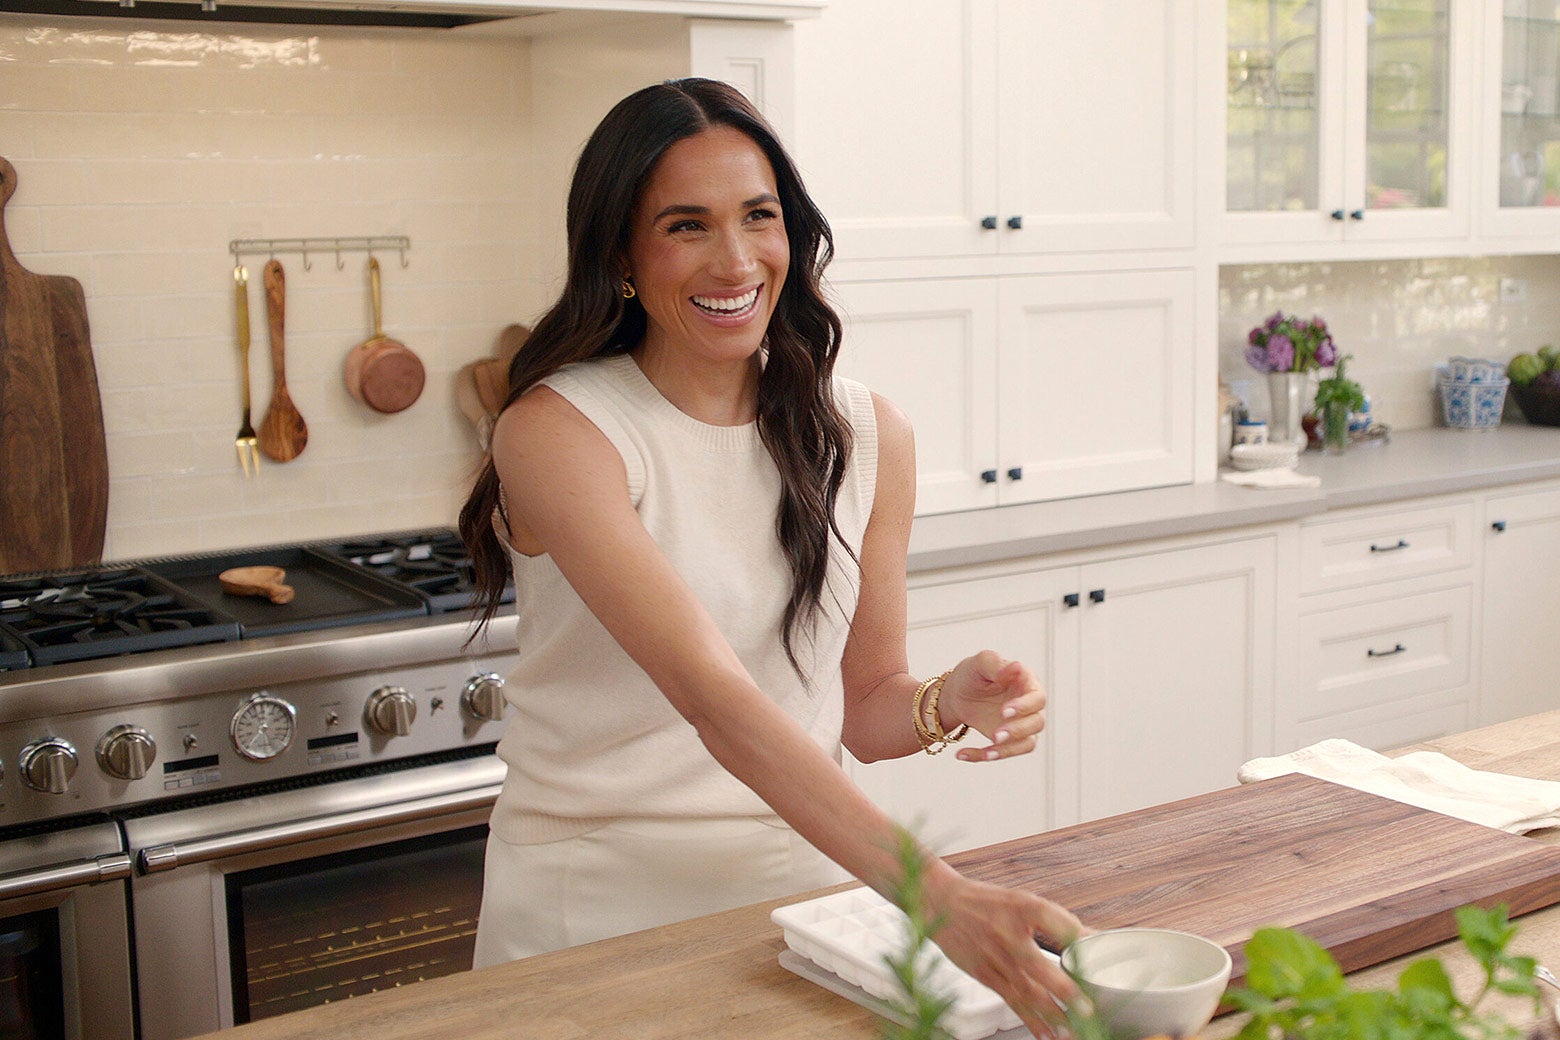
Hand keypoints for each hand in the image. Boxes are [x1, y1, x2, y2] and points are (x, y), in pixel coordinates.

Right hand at [924, 866, 1084, 1038]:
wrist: (941, 903)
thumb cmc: (987, 902)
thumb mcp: (1022, 901)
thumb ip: (1057, 921)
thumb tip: (1093, 938)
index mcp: (1022, 907)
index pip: (1055, 920)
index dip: (1078, 936)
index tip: (1099, 948)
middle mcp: (1007, 934)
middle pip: (1039, 965)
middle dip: (1064, 990)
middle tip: (1086, 1010)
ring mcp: (994, 958)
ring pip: (1026, 991)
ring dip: (1050, 1014)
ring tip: (1072, 1032)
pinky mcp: (984, 975)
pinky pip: (1011, 1001)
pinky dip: (1030, 1020)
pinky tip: (1046, 1034)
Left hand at [940, 650, 1046, 762]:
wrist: (957, 693)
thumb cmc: (974, 673)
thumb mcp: (980, 663)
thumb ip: (996, 664)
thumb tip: (1016, 666)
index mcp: (1027, 683)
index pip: (1037, 698)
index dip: (1024, 706)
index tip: (1004, 711)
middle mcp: (1029, 706)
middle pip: (1036, 723)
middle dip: (1017, 731)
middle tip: (996, 735)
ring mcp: (1021, 725)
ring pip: (1027, 744)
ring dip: (1007, 750)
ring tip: (986, 753)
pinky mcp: (1009, 741)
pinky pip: (1004, 753)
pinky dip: (983, 756)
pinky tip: (962, 754)